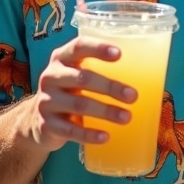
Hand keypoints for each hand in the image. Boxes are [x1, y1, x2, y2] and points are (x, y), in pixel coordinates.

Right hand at [22, 36, 136, 150]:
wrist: (37, 119)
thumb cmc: (69, 90)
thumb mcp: (77, 74)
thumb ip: (99, 67)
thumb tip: (146, 68)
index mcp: (61, 58)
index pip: (78, 46)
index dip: (98, 48)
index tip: (120, 54)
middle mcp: (51, 76)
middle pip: (83, 78)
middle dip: (111, 87)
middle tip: (134, 96)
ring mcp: (46, 100)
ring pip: (79, 104)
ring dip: (106, 111)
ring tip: (127, 117)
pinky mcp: (45, 124)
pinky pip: (70, 130)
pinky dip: (89, 134)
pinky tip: (106, 137)